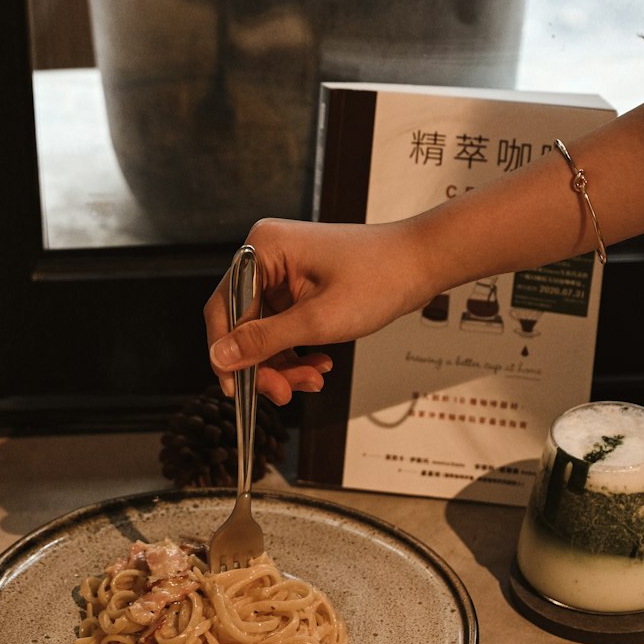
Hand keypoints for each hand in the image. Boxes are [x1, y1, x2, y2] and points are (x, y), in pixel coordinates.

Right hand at [204, 216, 432, 404]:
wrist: (422, 263)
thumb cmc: (380, 277)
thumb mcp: (318, 320)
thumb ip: (264, 340)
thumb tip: (221, 356)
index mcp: (264, 250)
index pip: (225, 308)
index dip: (226, 353)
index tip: (236, 389)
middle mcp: (268, 256)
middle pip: (244, 323)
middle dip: (265, 364)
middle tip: (283, 394)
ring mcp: (284, 271)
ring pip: (265, 332)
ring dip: (285, 363)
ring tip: (312, 380)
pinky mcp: (300, 285)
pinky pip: (285, 327)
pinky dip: (298, 351)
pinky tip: (319, 365)